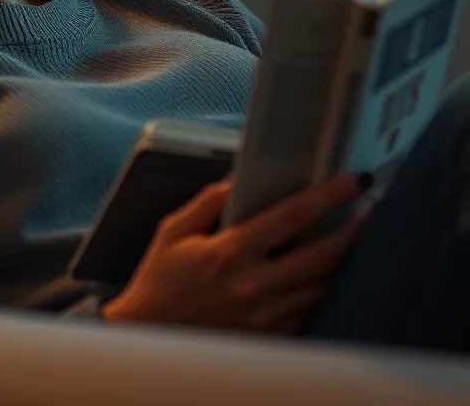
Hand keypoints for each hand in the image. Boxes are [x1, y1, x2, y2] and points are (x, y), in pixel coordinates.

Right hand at [101, 173, 369, 334]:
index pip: (292, 217)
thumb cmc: (158, 282)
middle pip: (322, 255)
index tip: (353, 181)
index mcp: (230, 252)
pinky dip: (321, 288)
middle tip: (367, 210)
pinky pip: (309, 310)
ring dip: (342, 260)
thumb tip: (238, 180)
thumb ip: (207, 202)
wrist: (151, 338)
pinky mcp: (270, 336)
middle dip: (351, 230)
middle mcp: (254, 285)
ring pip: (322, 285)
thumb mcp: (172, 232)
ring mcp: (266, 316)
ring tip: (351, 238)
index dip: (328, 196)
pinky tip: (324, 272)